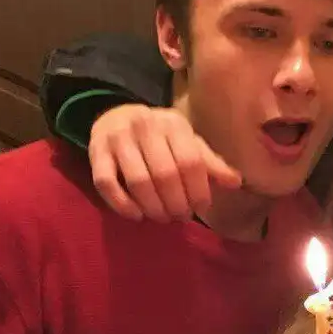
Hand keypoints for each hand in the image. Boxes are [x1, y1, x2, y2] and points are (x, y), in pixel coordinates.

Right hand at [88, 104, 240, 221]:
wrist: (117, 116)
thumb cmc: (161, 137)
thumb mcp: (188, 143)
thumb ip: (210, 163)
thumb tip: (236, 183)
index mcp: (173, 124)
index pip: (191, 162)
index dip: (198, 191)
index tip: (200, 208)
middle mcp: (145, 126)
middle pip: (165, 175)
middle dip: (176, 204)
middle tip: (180, 217)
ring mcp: (118, 138)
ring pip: (138, 181)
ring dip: (153, 207)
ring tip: (162, 217)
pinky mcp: (96, 152)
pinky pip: (107, 183)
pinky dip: (122, 205)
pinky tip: (137, 216)